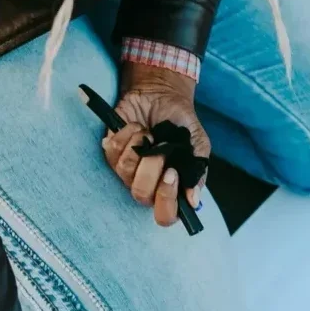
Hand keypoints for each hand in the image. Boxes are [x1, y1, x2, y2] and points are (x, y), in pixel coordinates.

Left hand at [102, 64, 209, 227]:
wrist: (163, 95)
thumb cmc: (181, 123)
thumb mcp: (198, 144)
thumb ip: (198, 171)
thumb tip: (194, 200)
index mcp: (169, 188)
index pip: (165, 215)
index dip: (166, 200)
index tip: (172, 174)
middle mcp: (146, 183)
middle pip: (140, 195)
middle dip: (151, 169)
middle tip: (162, 148)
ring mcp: (126, 168)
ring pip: (125, 172)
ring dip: (141, 146)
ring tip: (150, 133)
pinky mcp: (111, 150)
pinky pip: (112, 151)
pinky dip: (127, 134)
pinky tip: (137, 126)